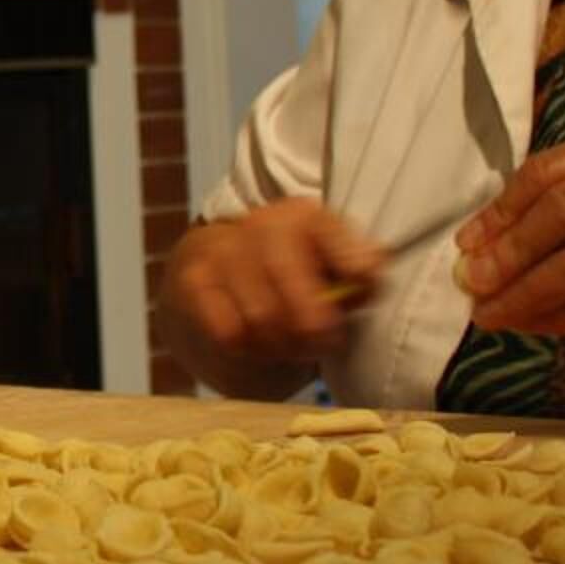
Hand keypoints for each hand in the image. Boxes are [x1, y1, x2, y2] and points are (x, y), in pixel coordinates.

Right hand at [158, 200, 387, 388]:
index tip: (366, 285)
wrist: (209, 280)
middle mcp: (262, 224)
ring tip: (289, 346)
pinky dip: (248, 348)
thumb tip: (370, 280)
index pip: (332, 234)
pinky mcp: (194, 282)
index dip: (354, 261)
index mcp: (304, 215)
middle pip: (294, 282)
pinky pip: (229, 331)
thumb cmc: (283, 281)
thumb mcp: (326, 271)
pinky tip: (254, 342)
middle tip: (324, 344)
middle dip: (315, 325)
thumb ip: (355, 275)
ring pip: (263, 316)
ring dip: (282, 343)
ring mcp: (223, 250)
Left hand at [454, 138, 564, 378]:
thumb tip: (472, 251)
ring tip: (488, 314)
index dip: (502, 208)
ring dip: (524, 292)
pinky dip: (555, 317)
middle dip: (510, 250)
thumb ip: (551, 221)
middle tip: (472, 281)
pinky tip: (527, 325)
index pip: (552, 170)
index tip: (466, 243)